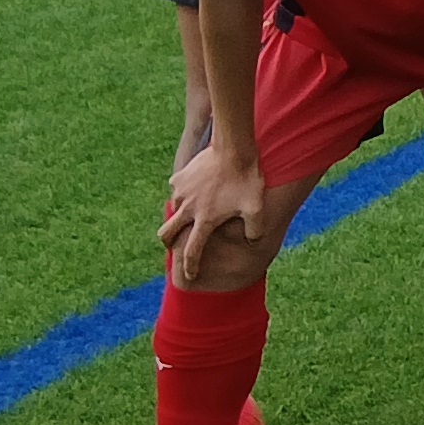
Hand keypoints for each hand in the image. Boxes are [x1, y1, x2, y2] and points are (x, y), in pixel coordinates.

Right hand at [161, 148, 268, 282]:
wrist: (234, 149)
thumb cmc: (247, 180)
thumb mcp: (257, 207)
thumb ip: (255, 229)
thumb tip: (253, 242)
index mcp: (205, 220)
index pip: (192, 251)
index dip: (190, 266)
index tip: (190, 275)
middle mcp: (187, 209)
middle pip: (166, 234)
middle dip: (169, 243)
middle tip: (176, 246)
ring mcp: (180, 192)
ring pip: (172, 210)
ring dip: (179, 216)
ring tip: (193, 214)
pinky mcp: (179, 177)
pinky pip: (177, 191)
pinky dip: (184, 195)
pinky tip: (197, 191)